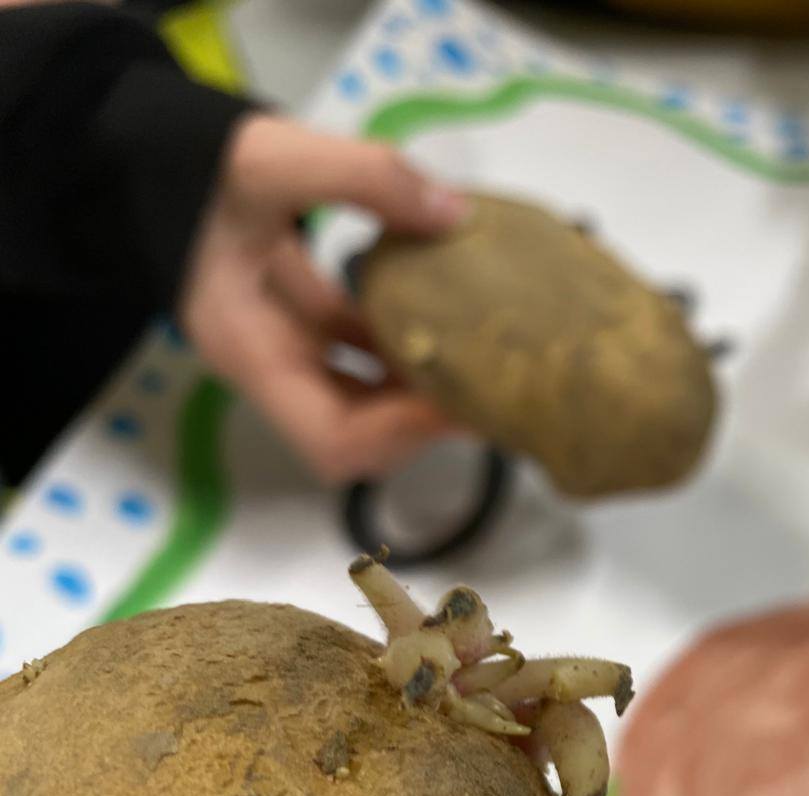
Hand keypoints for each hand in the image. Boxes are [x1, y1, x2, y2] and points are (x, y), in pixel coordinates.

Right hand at [179, 114, 469, 483]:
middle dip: (422, 418)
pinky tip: (445, 306)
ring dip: (419, 382)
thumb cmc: (185, 164)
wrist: (125, 149)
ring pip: (364, 396)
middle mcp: (269, 364)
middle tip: (488, 382)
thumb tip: (456, 215)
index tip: (462, 397)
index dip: (403, 433)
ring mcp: (283, 345)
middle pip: (357, 435)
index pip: (334, 439)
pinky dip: (404, 339)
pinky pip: (360, 349)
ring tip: (480, 349)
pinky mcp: (299, 318)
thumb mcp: (270, 157)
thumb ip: (365, 177)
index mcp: (251, 350)